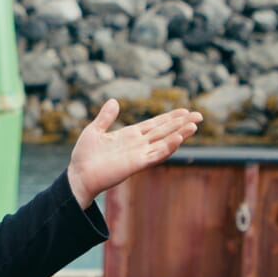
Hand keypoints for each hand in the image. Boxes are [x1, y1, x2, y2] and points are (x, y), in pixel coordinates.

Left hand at [66, 99, 201, 207]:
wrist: (78, 175)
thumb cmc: (84, 156)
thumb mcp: (94, 130)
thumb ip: (106, 117)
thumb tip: (114, 101)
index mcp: (129, 135)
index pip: (154, 124)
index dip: (170, 117)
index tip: (185, 110)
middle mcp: (138, 144)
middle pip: (164, 131)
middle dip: (181, 123)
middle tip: (199, 115)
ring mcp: (138, 154)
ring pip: (164, 142)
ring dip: (179, 134)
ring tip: (194, 126)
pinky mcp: (136, 164)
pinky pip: (155, 155)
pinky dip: (167, 147)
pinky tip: (178, 139)